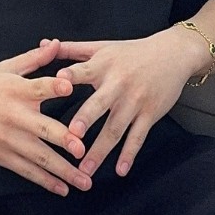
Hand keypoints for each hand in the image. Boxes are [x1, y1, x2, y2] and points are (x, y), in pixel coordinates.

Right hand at [0, 39, 91, 196]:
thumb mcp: (4, 68)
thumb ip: (34, 59)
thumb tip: (56, 44)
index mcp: (16, 89)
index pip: (38, 86)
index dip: (54, 86)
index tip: (69, 87)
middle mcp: (13, 115)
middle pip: (43, 128)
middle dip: (64, 140)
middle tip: (82, 150)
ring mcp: (7, 138)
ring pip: (40, 157)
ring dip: (64, 171)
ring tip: (85, 182)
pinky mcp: (1, 155)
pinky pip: (27, 171)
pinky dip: (45, 181)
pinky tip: (62, 189)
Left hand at [53, 28, 207, 178]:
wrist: (172, 54)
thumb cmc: (131, 52)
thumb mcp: (102, 46)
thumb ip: (71, 49)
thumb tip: (42, 44)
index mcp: (103, 65)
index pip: (84, 70)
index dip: (71, 75)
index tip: (58, 81)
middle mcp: (118, 84)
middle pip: (100, 104)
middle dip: (86, 119)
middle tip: (71, 135)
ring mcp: (135, 101)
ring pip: (116, 128)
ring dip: (100, 150)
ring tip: (85, 168)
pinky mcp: (150, 114)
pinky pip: (138, 137)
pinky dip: (129, 154)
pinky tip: (120, 170)